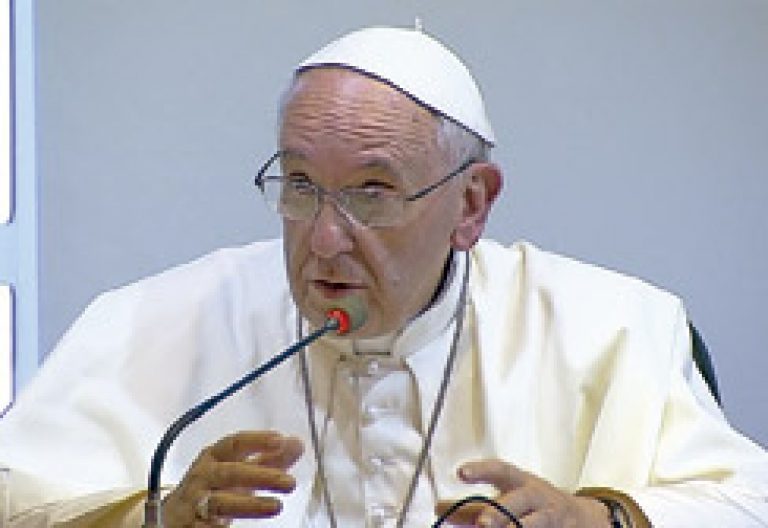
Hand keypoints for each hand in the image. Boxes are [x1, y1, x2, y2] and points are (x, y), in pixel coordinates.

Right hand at [162, 430, 302, 526]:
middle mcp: (202, 477)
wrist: (172, 516)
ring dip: (249, 504)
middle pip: (229, 473)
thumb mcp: (236, 469)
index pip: (234, 444)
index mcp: (213, 457)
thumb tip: (296, 444)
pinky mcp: (191, 527)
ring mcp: (194, 503)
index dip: (256, 440)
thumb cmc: (212, 487)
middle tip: (290, 482)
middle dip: (260, 476)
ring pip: (219, 503)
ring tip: (276, 506)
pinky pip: (207, 527)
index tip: (279, 440)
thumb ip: (267, 459)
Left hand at [435, 459, 609, 526]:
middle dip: (500, 512)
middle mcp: (536, 496)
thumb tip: (442, 511)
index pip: (500, 470)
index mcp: (521, 481)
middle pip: (518, 501)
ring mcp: (549, 516)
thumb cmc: (534, 504)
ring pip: (533, 523)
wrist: (583, 518)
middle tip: (481, 522)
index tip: (460, 473)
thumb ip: (479, 505)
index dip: (482, 470)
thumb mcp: (511, 497)